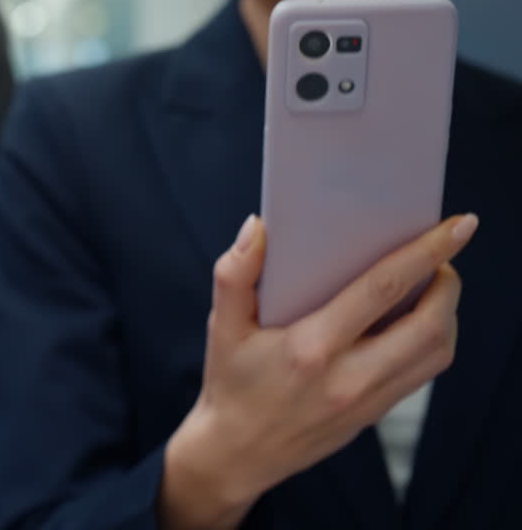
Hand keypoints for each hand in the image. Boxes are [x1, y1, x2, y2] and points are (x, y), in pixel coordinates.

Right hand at [158, 213, 476, 529]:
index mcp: (310, 347)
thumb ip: (234, 274)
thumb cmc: (230, 381)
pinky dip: (433, 339)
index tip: (457, 226)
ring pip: (436, 352)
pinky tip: (416, 320)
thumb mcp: (221, 326)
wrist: (237, 453)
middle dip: (447, 283)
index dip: (425, 252)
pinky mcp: (375, 413)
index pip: (383, 289)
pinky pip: (423, 373)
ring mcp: (367, 400)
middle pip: (429, 325)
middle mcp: (347, 377)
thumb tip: (257, 227)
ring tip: (433, 285)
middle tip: (441, 257)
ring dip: (446, 313)